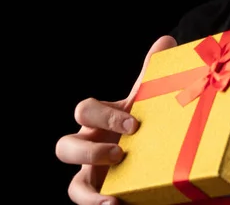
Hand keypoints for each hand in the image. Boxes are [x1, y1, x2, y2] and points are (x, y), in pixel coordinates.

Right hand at [54, 35, 177, 204]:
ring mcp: (91, 172)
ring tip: (114, 193)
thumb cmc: (149, 122)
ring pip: (72, 185)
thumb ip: (154, 73)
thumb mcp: (151, 101)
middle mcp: (90, 145)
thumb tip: (165, 40)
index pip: (85, 110)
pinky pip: (84, 200)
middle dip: (89, 150)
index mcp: (102, 119)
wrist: (161, 152)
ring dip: (88, 188)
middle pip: (64, 146)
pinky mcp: (97, 192)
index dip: (103, 115)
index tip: (134, 123)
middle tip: (121, 153)